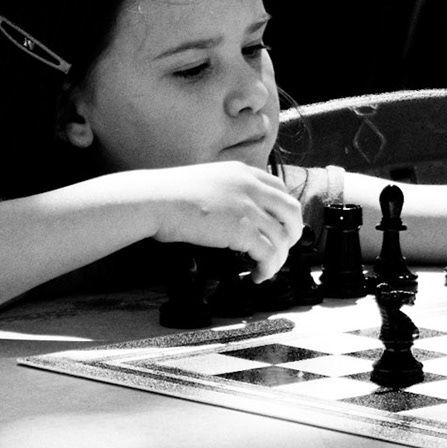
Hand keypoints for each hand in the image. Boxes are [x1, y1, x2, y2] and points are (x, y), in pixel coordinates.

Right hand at [148, 162, 302, 280]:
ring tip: (265, 269)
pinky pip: (269, 254)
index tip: (280, 228)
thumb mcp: (208, 181)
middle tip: (282, 250)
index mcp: (244, 172)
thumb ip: (228, 191)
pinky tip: (256, 275)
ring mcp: (249, 207)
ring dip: (278, 258)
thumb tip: (235, 215)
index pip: (281, 190)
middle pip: (292, 211)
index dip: (284, 212)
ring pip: (283, 237)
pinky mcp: (242, 230)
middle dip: (293, 234)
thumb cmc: (169, 195)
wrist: (154, 200)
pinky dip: (268, 268)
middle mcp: (252, 187)